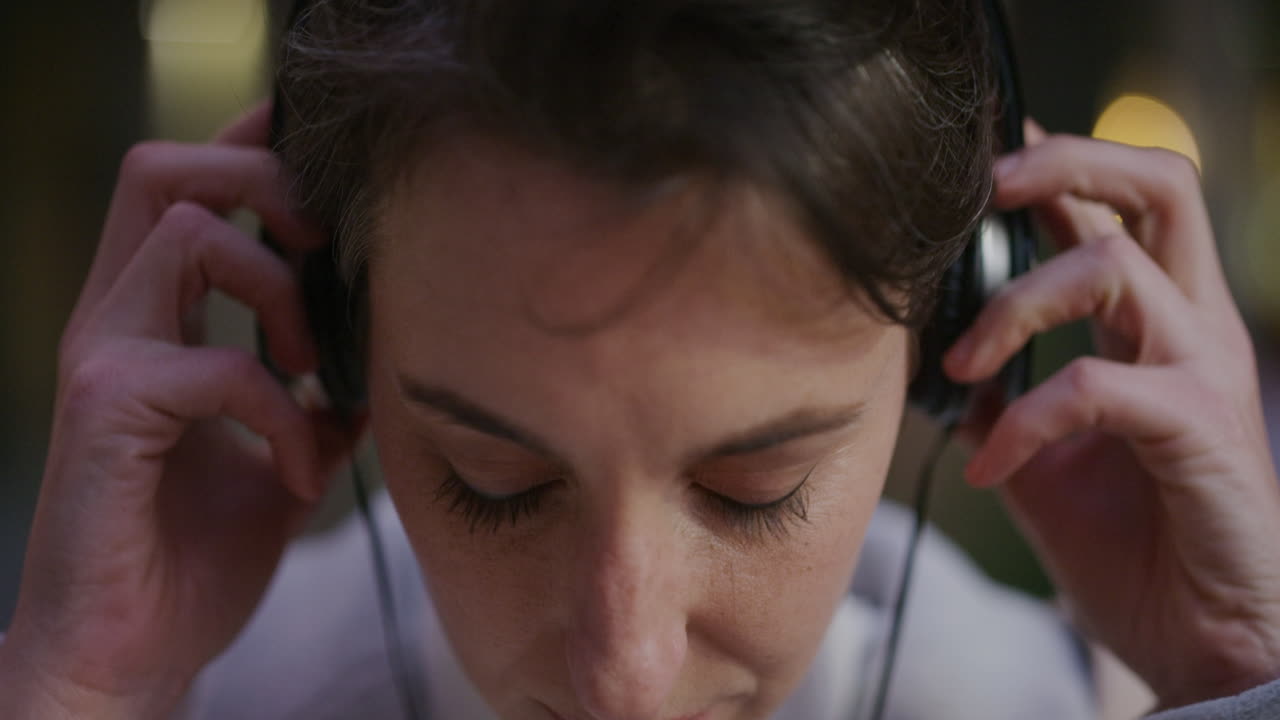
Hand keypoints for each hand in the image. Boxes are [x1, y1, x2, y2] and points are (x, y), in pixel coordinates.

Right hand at [0, 103, 361, 717]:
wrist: (133, 654)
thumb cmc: (192, 558)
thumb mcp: (278, 461)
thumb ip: (315, 403)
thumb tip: (372, 374)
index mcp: (152, 323)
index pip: (183, 192)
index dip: (245, 145)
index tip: (311, 140)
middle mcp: (117, 323)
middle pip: (166, 172)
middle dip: (265, 182)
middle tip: (326, 250)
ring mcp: (104, 361)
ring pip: (188, 233)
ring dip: (279, 289)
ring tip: (314, 369)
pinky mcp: (108, 411)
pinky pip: (219, 364)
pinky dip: (284, 414)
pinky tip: (303, 472)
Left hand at [944, 121, 1279, 708]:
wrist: (1201, 640)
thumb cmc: (1134, 547)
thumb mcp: (1043, 460)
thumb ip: (1001, 401)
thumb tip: (936, 366)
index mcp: (1155, 323)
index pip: (1113, 208)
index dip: (1052, 164)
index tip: (979, 163)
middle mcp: (1189, 327)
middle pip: (1160, 185)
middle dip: (1064, 165)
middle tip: (986, 191)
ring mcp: (1202, 370)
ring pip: (1117, 267)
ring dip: (1015, 306)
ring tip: (958, 366)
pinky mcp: (1200, 426)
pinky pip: (1095, 386)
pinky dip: (1024, 421)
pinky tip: (989, 468)